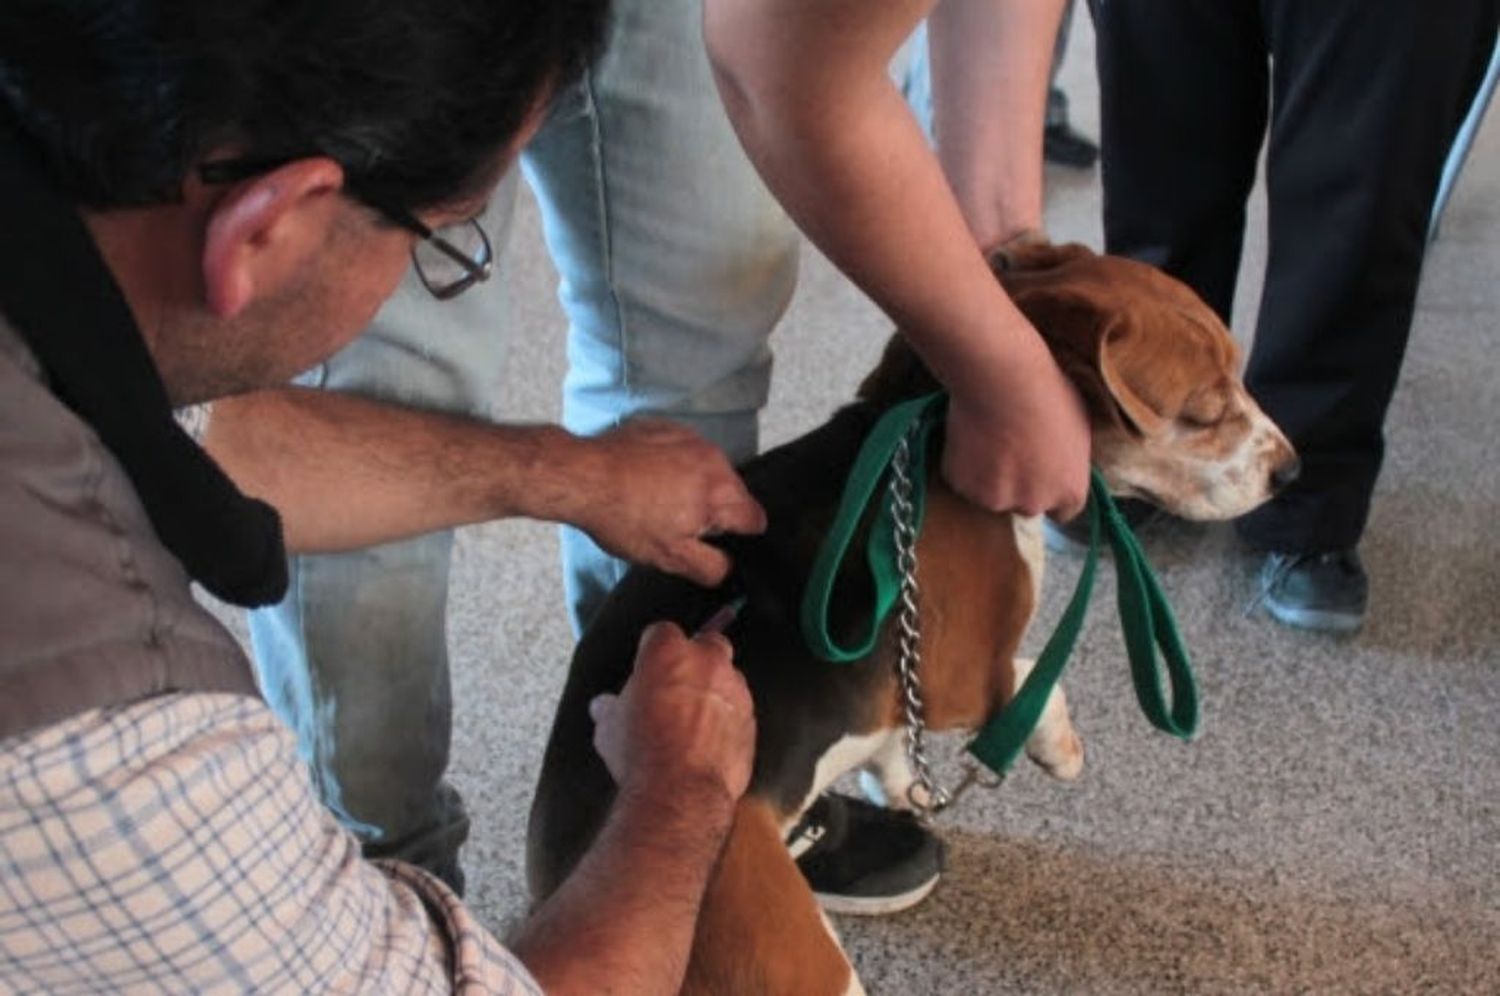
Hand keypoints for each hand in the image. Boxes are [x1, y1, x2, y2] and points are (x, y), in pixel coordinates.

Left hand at [574, 420, 766, 585]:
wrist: (582, 476)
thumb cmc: (623, 516)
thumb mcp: (669, 557)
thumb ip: (710, 566)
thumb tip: (728, 567)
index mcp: (721, 493)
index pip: (754, 518)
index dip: (741, 535)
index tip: (719, 539)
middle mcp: (713, 460)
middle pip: (732, 493)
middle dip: (714, 510)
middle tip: (678, 523)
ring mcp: (690, 438)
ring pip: (709, 470)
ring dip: (694, 485)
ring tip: (658, 500)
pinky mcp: (667, 428)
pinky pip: (684, 451)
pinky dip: (674, 465)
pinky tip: (647, 480)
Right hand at [589, 622, 755, 807]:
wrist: (679, 793)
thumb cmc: (641, 753)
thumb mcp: (609, 727)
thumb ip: (610, 708)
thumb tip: (603, 707)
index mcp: (666, 651)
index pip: (661, 632)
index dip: (653, 650)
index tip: (648, 667)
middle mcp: (706, 660)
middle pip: (707, 643)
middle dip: (695, 659)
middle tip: (676, 686)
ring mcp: (734, 688)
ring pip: (728, 676)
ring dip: (714, 690)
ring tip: (693, 719)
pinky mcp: (751, 718)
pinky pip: (739, 709)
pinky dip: (728, 718)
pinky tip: (710, 740)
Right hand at [941, 340, 1089, 520]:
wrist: (1002, 381)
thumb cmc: (1048, 394)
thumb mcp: (1078, 431)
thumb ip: (1068, 462)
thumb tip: (1058, 465)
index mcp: (1069, 491)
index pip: (1063, 513)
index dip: (1050, 491)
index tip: (1041, 473)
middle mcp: (1034, 504)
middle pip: (1026, 506)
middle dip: (1020, 486)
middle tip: (1012, 451)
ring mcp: (994, 499)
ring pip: (991, 495)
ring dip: (990, 478)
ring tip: (988, 441)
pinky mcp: (962, 486)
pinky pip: (963, 480)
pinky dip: (965, 466)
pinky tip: (969, 438)